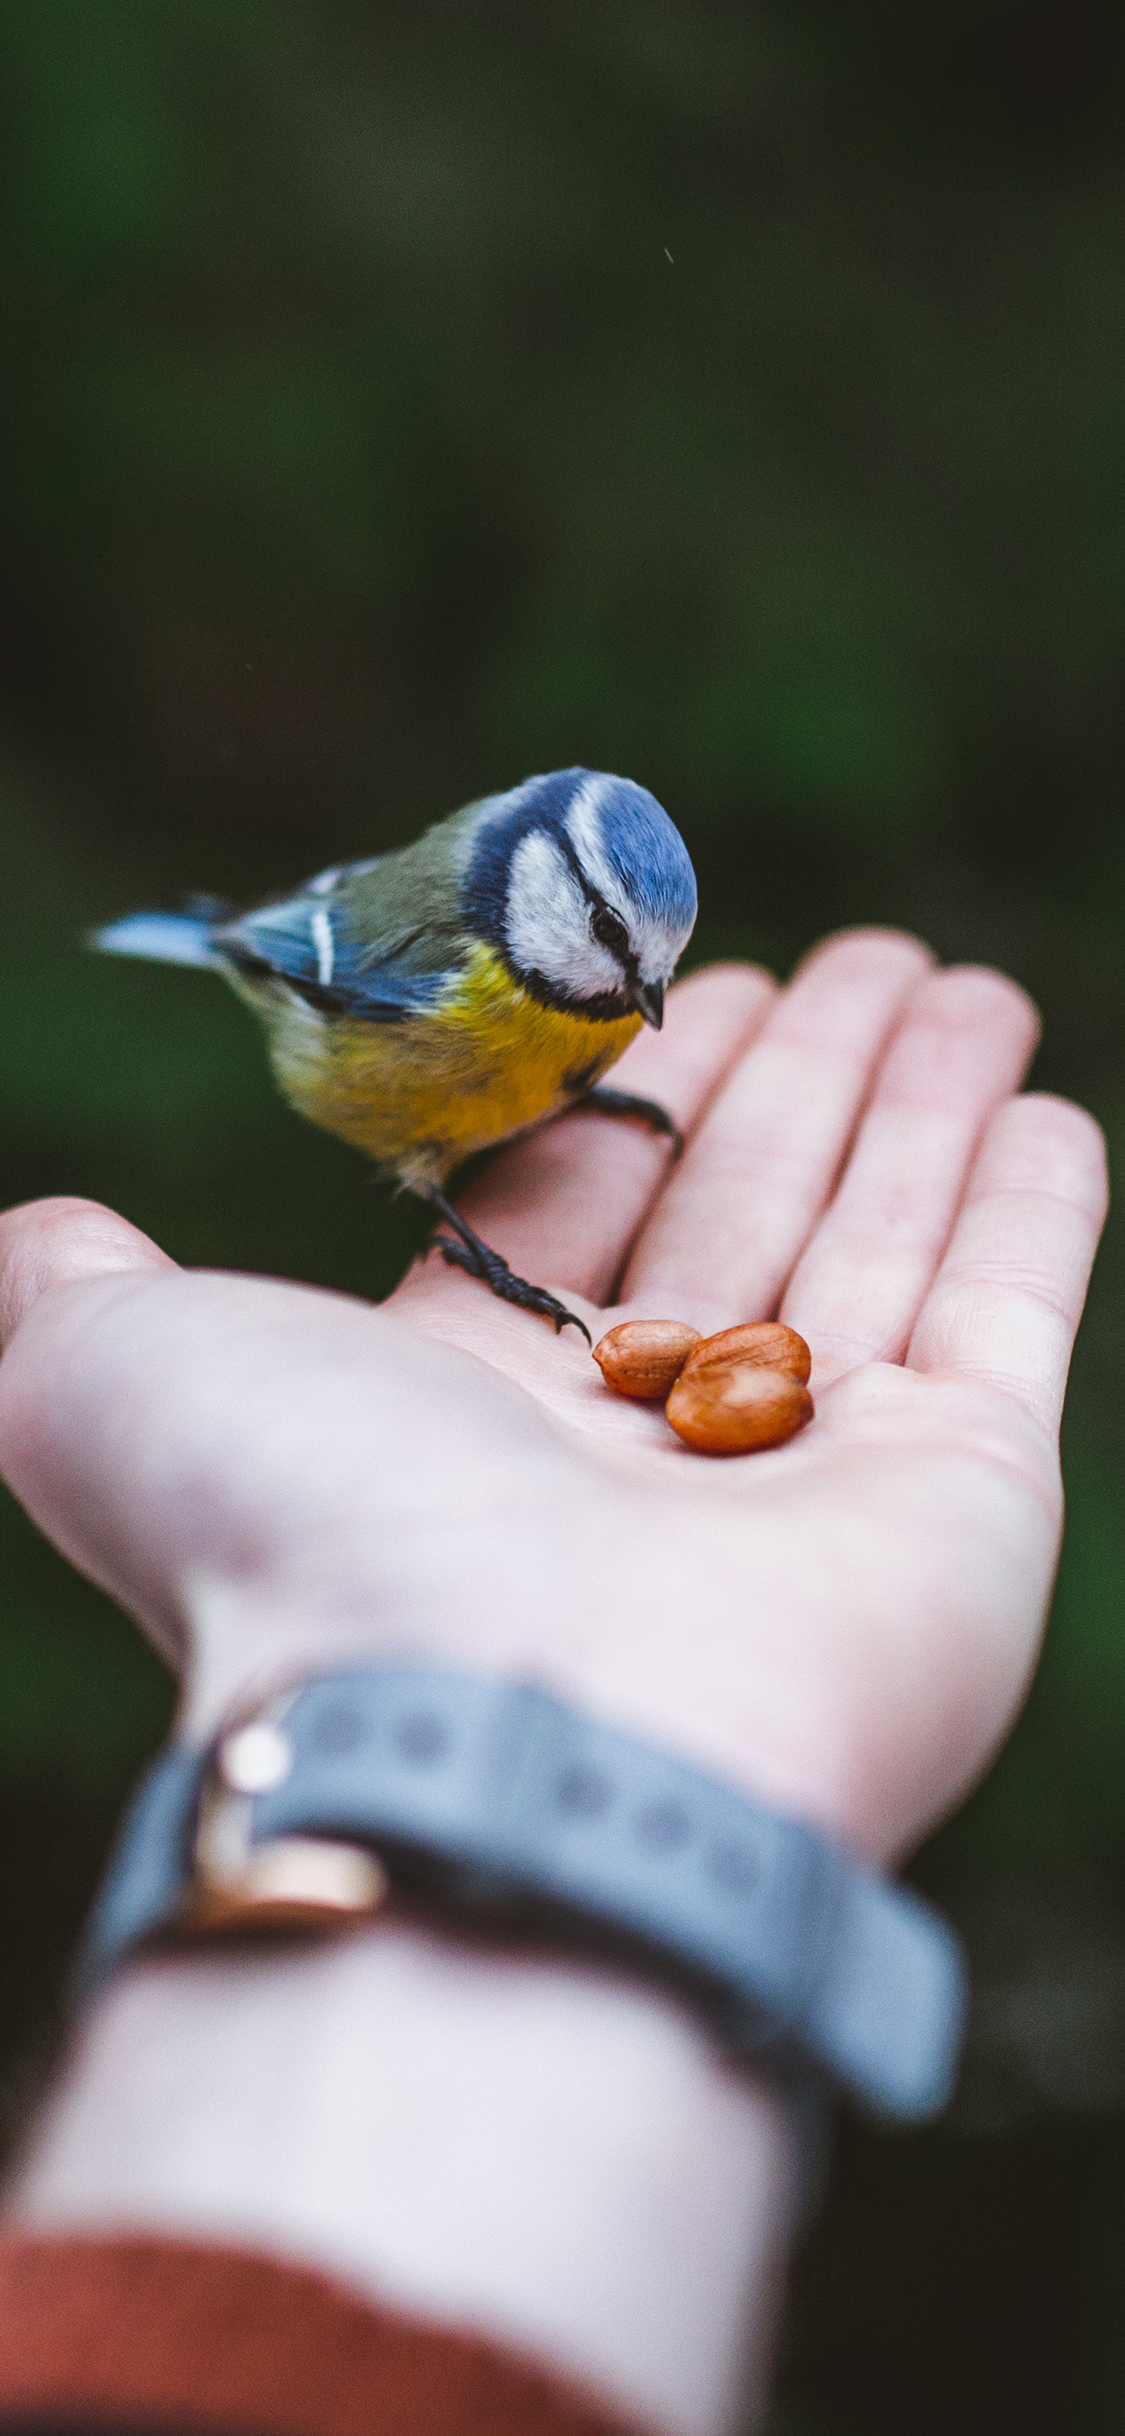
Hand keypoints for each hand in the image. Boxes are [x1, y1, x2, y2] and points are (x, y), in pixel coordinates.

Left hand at [0, 931, 1105, 1865]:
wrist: (491, 1732)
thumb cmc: (300, 1531)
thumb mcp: (103, 1373)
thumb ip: (75, 1289)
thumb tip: (40, 1231)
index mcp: (473, 1406)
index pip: (584, 1208)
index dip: (644, 1089)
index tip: (700, 979)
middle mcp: (644, 1451)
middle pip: (744, 1211)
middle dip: (802, 1077)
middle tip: (868, 954)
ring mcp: (814, 1481)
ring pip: (880, 1244)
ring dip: (924, 1107)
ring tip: (963, 986)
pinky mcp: (960, 1502)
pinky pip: (1003, 1318)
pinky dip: (1029, 1212)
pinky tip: (1044, 1104)